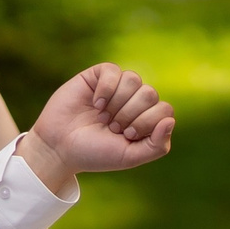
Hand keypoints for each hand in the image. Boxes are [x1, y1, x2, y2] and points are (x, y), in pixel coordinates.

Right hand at [18, 64, 174, 193]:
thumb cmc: (94, 154)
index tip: (127, 135)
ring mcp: (117, 87)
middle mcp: (133, 101)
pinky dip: (106, 89)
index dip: (147, 122)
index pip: (164, 110)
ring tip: (103, 117)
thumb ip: (157, 146)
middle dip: (131, 114)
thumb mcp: (129, 157)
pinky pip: (113, 71)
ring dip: (117, 102)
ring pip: (134, 80)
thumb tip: (170, 121)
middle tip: (113, 127)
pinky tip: (96, 103)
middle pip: (150, 94)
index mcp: (145, 120)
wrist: (59, 147)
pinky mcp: (98, 76)